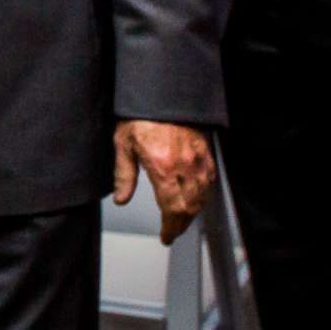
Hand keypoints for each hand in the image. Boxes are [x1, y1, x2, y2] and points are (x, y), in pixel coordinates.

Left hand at [113, 119, 214, 245]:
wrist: (164, 93)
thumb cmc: (141, 115)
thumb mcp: (123, 143)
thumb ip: (124, 175)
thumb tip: (121, 198)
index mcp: (163, 166)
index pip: (172, 209)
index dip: (170, 228)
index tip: (166, 236)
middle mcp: (184, 166)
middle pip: (190, 208)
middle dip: (181, 225)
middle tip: (172, 231)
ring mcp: (198, 160)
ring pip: (202, 197)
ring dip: (192, 213)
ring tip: (181, 220)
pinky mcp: (206, 154)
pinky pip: (209, 182)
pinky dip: (203, 196)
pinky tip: (195, 199)